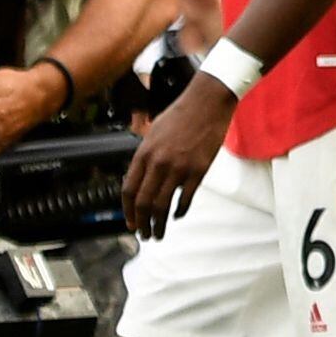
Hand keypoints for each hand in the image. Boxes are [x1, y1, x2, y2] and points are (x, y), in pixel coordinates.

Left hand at [123, 74, 237, 235]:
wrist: (207, 102)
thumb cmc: (182, 114)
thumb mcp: (153, 133)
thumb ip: (146, 156)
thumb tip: (142, 178)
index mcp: (144, 153)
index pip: (129, 190)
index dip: (128, 210)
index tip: (130, 221)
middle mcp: (158, 163)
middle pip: (144, 203)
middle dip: (142, 223)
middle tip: (144, 234)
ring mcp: (179, 168)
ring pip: (162, 205)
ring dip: (158, 224)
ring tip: (159, 233)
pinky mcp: (198, 170)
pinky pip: (185, 199)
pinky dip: (179, 211)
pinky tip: (177, 215)